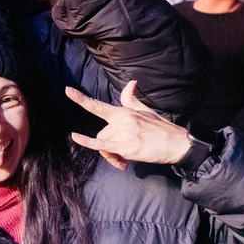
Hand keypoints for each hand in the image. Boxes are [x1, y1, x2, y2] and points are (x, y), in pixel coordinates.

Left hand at [66, 81, 190, 169]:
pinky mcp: (126, 147)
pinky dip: (87, 142)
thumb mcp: (145, 110)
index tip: (67, 90)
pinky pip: (102, 146)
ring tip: (124, 161)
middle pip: (102, 134)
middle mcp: (121, 120)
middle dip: (108, 145)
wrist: (176, 144)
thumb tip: (131, 82)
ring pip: (103, 144)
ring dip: (111, 155)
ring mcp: (123, 133)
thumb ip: (131, 99)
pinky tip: (75, 137)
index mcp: (124, 112)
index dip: (81, 99)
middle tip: (121, 155)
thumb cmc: (161, 128)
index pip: (98, 105)